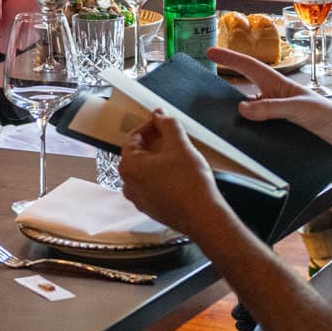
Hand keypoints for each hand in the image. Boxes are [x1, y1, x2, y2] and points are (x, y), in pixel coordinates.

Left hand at [118, 111, 227, 237]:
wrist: (202, 215)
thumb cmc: (190, 184)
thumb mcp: (180, 145)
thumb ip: (168, 125)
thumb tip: (160, 115)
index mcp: (129, 166)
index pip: (133, 137)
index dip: (149, 126)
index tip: (162, 122)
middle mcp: (129, 183)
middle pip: (136, 154)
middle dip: (153, 142)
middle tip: (170, 137)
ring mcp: (138, 198)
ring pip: (143, 171)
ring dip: (156, 160)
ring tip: (175, 156)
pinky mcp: (150, 208)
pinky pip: (150, 186)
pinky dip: (160, 177)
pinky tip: (177, 175)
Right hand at [209, 48, 331, 165]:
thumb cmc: (328, 116)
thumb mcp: (300, 108)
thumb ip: (272, 107)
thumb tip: (242, 107)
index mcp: (278, 85)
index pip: (249, 67)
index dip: (230, 57)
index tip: (210, 51)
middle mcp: (272, 100)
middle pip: (241, 92)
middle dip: (222, 92)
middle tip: (201, 96)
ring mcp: (273, 118)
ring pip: (247, 116)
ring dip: (233, 120)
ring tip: (215, 126)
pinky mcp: (275, 135)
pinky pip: (254, 134)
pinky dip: (244, 137)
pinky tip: (236, 144)